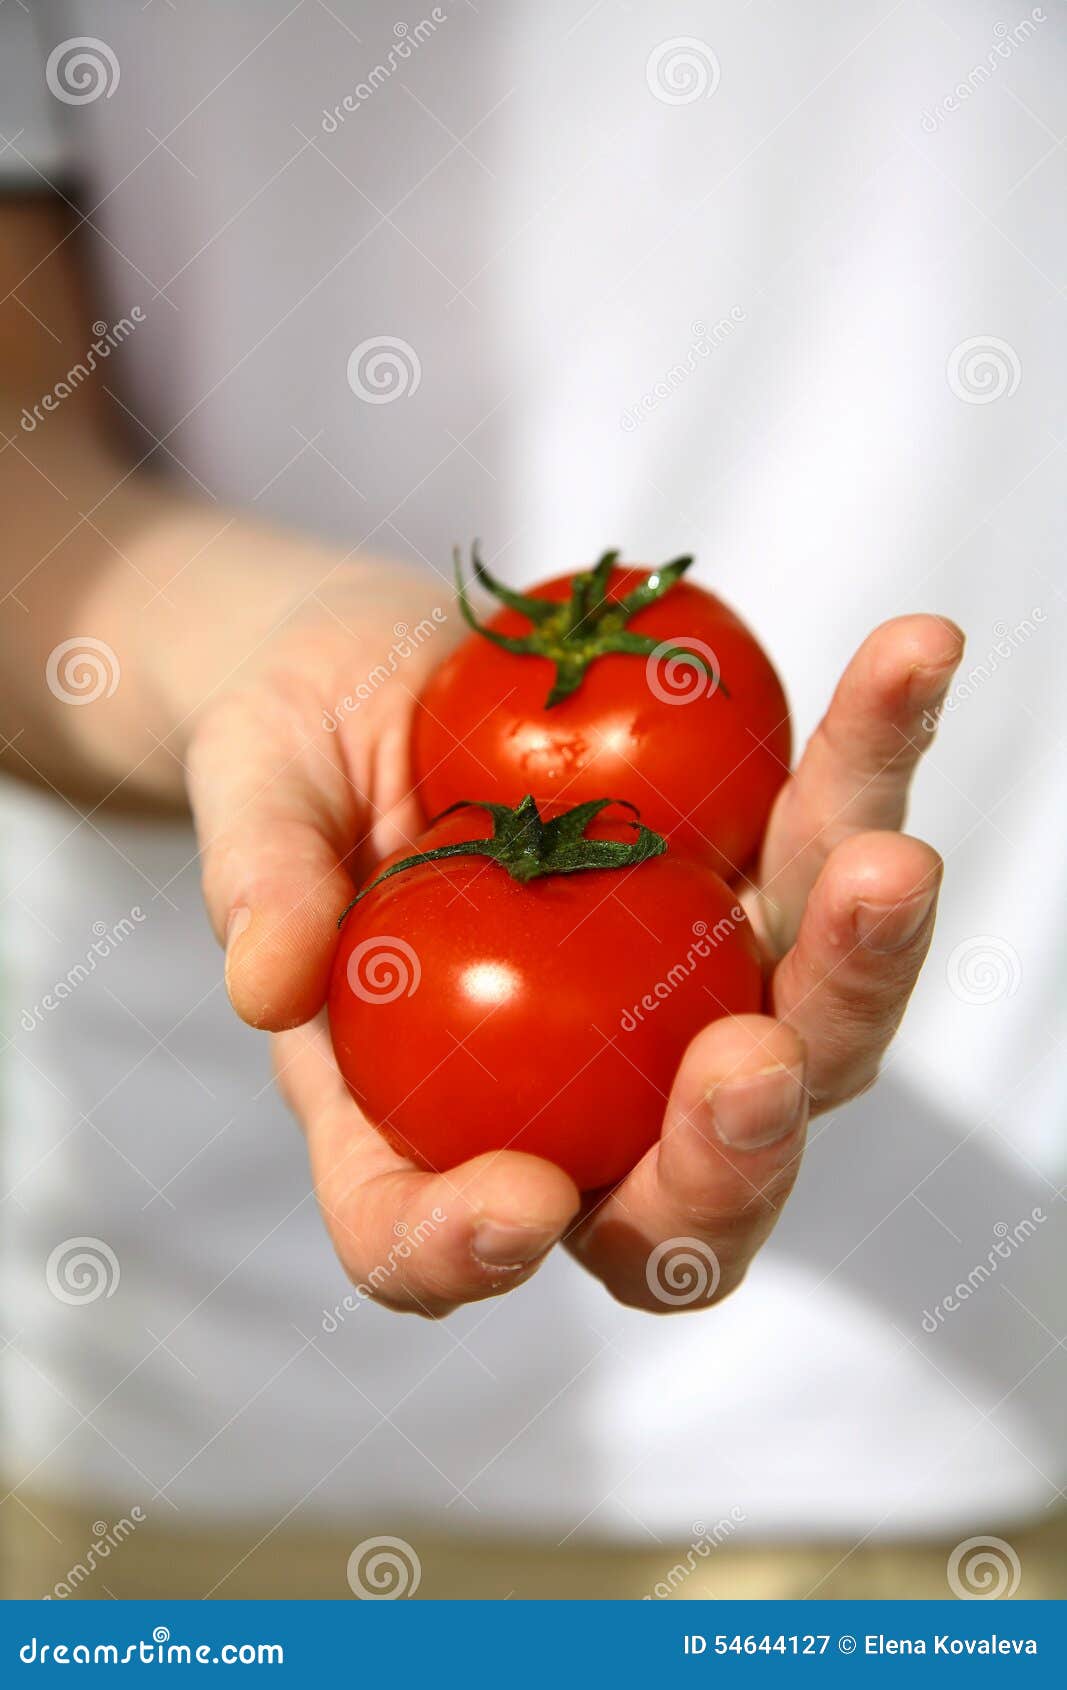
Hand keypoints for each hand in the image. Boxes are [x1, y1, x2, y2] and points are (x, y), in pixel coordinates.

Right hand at [190, 576, 961, 1315]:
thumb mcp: (253, 782)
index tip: (523, 1197)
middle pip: (674, 1196)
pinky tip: (909, 662)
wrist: (393, 662)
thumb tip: (267, 984)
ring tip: (883, 860)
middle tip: (752, 1062)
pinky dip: (876, 764)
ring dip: (863, 966)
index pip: (424, 1236)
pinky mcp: (751, 886)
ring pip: (804, 1042)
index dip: (468, 1253)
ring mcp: (679, 996)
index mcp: (411, 1106)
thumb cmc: (295, 744)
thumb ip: (260, 875)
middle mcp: (570, 1087)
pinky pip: (834, 853)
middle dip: (732, 1156)